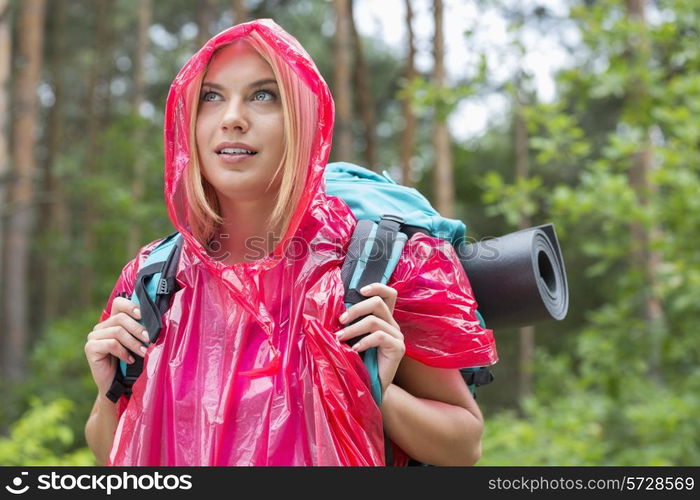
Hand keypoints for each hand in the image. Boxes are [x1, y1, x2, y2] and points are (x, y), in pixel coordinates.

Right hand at [84, 296, 149, 396]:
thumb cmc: (129, 362)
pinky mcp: (90, 348)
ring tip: (144, 352)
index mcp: (112, 321)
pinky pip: (111, 344)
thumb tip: (155, 320)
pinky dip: (124, 352)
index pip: (119, 303)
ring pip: (118, 331)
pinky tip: (130, 359)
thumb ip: (140, 330)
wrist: (117, 384)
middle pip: (121, 318)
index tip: (143, 315)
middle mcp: (101, 326)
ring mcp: (94, 337)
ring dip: (134, 343)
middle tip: (150, 339)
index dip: (131, 306)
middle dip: (138, 328)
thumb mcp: (136, 342)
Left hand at [335, 283, 404, 397]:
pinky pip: (380, 337)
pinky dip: (364, 341)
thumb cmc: (358, 361)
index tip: (359, 290)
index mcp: (384, 318)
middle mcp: (392, 324)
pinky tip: (354, 349)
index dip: (377, 287)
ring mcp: (397, 336)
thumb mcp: (351, 337)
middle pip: (378, 303)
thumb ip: (349, 322)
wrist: (369, 387)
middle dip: (356, 308)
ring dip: (353, 328)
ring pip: (375, 321)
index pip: (389, 294)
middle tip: (340, 320)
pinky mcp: (398, 348)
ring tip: (340, 337)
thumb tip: (329, 308)